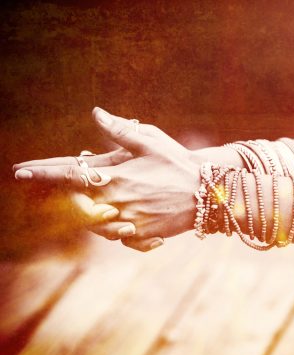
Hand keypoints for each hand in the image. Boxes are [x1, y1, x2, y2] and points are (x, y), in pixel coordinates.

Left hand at [15, 108, 200, 250]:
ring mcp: (127, 221)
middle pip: (76, 205)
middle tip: (67, 191)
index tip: (21, 171)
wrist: (206, 193)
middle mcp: (116, 202)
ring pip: (93, 224)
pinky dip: (112, 228)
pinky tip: (119, 219)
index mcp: (115, 177)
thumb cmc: (178, 164)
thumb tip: (96, 113)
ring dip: (88, 214)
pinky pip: (116, 236)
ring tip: (93, 205)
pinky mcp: (140, 234)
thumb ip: (120, 130)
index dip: (43, 172)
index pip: (69, 174)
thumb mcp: (151, 141)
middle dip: (66, 198)